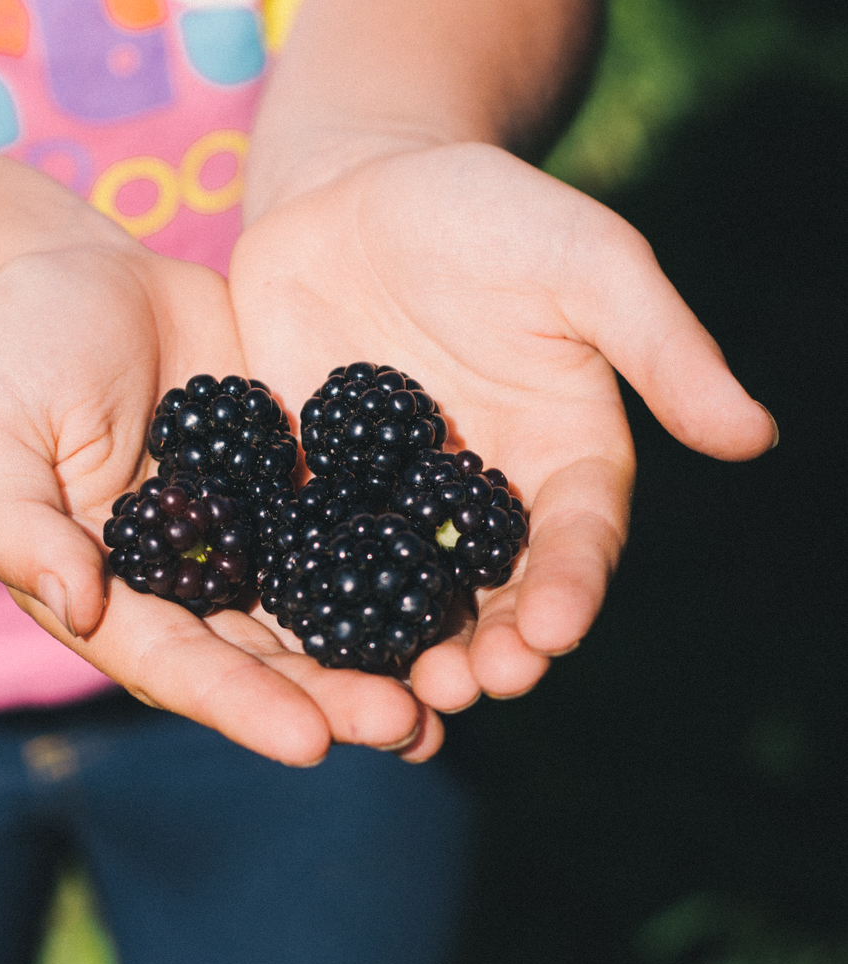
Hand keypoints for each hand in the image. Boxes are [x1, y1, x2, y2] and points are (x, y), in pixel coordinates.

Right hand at [0, 246, 435, 764]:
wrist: (81, 273)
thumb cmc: (12, 354)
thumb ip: (18, 523)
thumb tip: (78, 606)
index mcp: (107, 590)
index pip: (172, 663)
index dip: (239, 704)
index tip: (309, 743)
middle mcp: (182, 583)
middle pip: (259, 658)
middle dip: (329, 699)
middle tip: (407, 726)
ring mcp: (243, 536)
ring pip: (314, 613)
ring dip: (377, 658)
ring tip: (450, 692)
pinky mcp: (290, 486)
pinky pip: (346, 535)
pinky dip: (395, 571)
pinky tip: (456, 595)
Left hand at [231, 139, 775, 716]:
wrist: (355, 187)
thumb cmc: (486, 212)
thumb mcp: (583, 261)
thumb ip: (659, 345)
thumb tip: (755, 436)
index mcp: (557, 456)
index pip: (574, 539)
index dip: (570, 588)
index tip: (555, 632)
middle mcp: (473, 496)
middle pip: (486, 592)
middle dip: (484, 646)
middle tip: (470, 688)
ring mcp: (385, 499)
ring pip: (395, 593)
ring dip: (396, 648)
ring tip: (393, 696)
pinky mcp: (305, 485)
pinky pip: (303, 550)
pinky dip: (301, 599)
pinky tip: (289, 641)